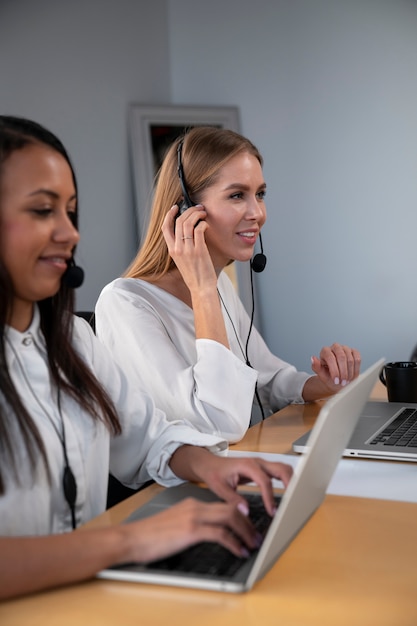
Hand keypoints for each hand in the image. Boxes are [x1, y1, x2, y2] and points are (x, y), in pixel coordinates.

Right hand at [121, 497, 259, 563]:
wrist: (131, 538)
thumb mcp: (174, 524)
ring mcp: (193, 517)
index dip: (239, 516)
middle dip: (248, 523)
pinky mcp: (191, 530)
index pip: (223, 505)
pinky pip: (221, 534)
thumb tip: (206, 535)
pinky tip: (240, 551)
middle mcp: (195, 506)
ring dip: (245, 532)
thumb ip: (190, 524)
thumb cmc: (148, 536)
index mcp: (191, 504)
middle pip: (231, 509)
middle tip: (257, 536)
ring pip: (230, 518)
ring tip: (253, 544)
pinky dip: (234, 543)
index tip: (248, 526)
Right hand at [161, 204, 216, 291]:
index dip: (169, 215)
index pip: (165, 227)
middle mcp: (177, 249)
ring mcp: (187, 250)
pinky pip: (199, 229)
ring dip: (197, 214)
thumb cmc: (195, 275)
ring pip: (188, 223)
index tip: (176, 207)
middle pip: (178, 221)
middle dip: (188, 210)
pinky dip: (203, 223)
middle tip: (197, 208)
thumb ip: (182, 247)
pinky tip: (206, 225)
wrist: (201, 288)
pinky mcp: (199, 250)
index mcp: (172, 250)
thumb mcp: (182, 260)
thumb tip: (190, 230)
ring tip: (203, 213)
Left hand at [170, 446, 292, 516]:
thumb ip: (232, 499)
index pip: (265, 481)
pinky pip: (279, 472)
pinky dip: (286, 481)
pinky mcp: (262, 469)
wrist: (209, 464)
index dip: (270, 497)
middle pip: (281, 469)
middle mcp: (257, 462)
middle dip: (290, 485)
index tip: (272, 512)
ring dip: (291, 481)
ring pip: (283, 469)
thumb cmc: (214, 473)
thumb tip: (245, 511)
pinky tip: (287, 494)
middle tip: (292, 503)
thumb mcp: (219, 488)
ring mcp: (261, 464)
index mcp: (247, 466)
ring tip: (293, 499)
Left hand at [311, 343, 360, 392]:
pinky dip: (356, 369)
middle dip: (343, 372)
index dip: (334, 370)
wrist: (336, 379)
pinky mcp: (354, 352)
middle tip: (342, 383)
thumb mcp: (321, 374)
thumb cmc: (328, 376)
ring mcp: (345, 348)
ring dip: (349, 373)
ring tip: (346, 381)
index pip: (330, 358)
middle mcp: (335, 347)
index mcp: (325, 351)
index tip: (336, 381)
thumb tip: (313, 358)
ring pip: (350, 359)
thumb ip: (316, 367)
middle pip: (342, 357)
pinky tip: (352, 375)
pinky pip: (357, 359)